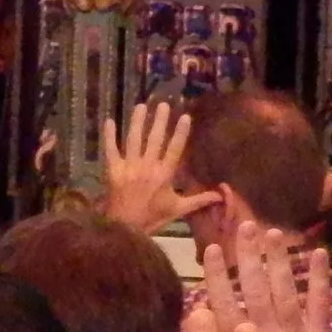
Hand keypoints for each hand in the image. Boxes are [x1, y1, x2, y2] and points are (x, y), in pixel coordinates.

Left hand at [101, 101, 219, 234]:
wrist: (125, 228)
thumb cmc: (153, 217)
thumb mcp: (178, 208)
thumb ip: (200, 199)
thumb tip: (223, 195)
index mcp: (165, 174)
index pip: (175, 149)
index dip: (180, 132)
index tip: (185, 116)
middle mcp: (147, 167)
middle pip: (155, 139)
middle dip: (159, 121)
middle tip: (162, 104)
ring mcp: (129, 167)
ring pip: (134, 140)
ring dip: (137, 122)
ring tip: (140, 106)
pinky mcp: (112, 170)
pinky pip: (110, 150)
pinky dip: (109, 136)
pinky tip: (109, 120)